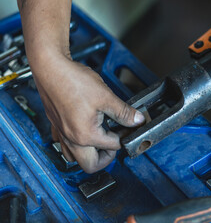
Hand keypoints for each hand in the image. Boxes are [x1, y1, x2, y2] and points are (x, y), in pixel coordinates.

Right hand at [35, 55, 144, 172]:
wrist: (50, 68)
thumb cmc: (73, 81)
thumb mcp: (106, 96)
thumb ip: (124, 112)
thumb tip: (137, 120)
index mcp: (86, 135)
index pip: (112, 147)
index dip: (124, 137)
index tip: (128, 128)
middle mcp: (71, 139)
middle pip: (90, 165)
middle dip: (106, 158)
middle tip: (115, 142)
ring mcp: (61, 134)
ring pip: (75, 158)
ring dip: (89, 153)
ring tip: (101, 138)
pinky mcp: (56, 126)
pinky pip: (65, 145)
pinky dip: (76, 143)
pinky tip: (84, 130)